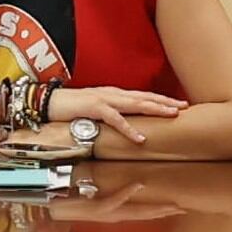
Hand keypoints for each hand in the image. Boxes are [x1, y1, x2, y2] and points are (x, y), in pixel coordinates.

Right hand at [62, 86, 189, 150]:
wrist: (47, 102)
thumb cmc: (70, 108)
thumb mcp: (95, 111)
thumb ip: (111, 115)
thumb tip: (125, 123)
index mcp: (114, 95)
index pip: (143, 96)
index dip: (161, 100)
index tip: (179, 105)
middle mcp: (113, 94)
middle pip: (145, 97)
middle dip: (165, 101)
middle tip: (185, 107)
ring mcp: (104, 99)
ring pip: (135, 103)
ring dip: (155, 108)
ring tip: (172, 115)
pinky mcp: (93, 108)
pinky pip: (115, 119)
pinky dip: (129, 128)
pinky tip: (140, 138)